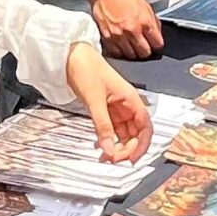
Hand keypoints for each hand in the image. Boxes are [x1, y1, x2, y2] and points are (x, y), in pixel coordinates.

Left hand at [65, 44, 152, 160]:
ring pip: (123, 132)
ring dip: (116, 146)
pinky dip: (107, 139)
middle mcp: (126, 104)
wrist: (71, 55)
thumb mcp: (95, 99)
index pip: (145, 127)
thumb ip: (102, 125)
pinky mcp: (104, 108)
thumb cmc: (86, 67)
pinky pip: (111, 128)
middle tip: (113, 159)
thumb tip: (109, 148)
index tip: (131, 159)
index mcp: (130, 99)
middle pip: (135, 133)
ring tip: (105, 157)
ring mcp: (115, 107)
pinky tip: (100, 146)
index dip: (141, 144)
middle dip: (127, 148)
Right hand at [87, 0, 163, 59]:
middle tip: (144, 47)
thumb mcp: (145, 5)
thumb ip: (153, 21)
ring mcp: (119, 35)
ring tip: (132, 46)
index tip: (155, 44)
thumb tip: (157, 34)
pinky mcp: (107, 38)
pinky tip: (122, 45)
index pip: (157, 43)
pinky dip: (120, 51)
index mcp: (144, 21)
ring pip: (131, 55)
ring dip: (133, 52)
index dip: (157, 44)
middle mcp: (132, 30)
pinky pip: (117, 53)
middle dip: (146, 51)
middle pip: (144, 52)